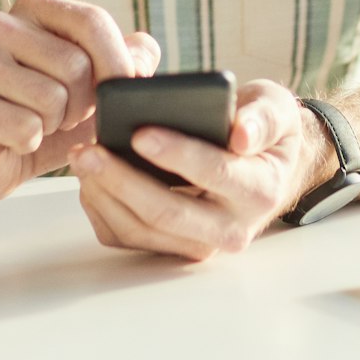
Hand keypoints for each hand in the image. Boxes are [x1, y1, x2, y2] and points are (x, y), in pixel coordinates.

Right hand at [0, 0, 159, 204]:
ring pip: (52, 99)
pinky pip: (26, 127)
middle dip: (82, 104)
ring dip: (54, 125)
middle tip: (62, 113)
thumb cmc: (47, 113)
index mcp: (34, 6)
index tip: (122, 91)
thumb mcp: (96, 83)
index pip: (92, 21)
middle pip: (75, 65)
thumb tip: (144, 54)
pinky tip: (14, 139)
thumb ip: (128, 61)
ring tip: (36, 123)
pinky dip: (31, 143)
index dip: (118, 64)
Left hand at [71, 78, 324, 259]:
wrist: (262, 166)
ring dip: (106, 195)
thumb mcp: (276, 110)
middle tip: (90, 150)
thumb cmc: (263, 130)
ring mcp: (200, 244)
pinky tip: (91, 179)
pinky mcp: (172, 248)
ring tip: (84, 158)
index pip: (215, 173)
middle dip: (124, 180)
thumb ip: (264, 118)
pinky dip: (104, 209)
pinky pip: (129, 238)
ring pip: (142, 230)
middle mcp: (231, 228)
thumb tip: (242, 134)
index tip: (140, 132)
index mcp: (260, 190)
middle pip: (168, 213)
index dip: (178, 154)